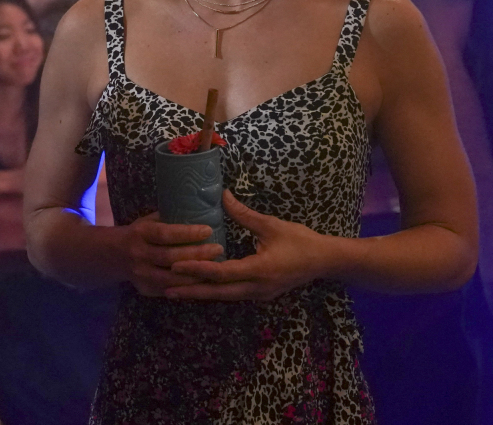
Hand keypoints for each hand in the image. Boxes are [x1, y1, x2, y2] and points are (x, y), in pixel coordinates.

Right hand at [118, 213, 223, 296]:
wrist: (113, 256)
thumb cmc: (138, 234)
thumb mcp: (147, 222)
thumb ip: (168, 220)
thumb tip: (198, 211)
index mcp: (139, 234)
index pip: (165, 234)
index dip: (187, 233)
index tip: (208, 230)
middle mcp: (139, 255)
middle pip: (171, 258)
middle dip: (197, 254)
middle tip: (218, 249)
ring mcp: (141, 275)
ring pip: (172, 279)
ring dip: (196, 274)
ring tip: (216, 267)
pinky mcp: (146, 289)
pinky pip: (171, 290)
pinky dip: (188, 287)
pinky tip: (204, 281)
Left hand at [166, 191, 330, 300]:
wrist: (326, 261)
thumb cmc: (301, 241)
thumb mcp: (272, 225)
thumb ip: (244, 214)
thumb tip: (222, 195)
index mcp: (259, 270)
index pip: (221, 273)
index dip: (197, 269)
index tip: (175, 266)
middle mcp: (257, 287)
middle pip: (218, 292)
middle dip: (192, 290)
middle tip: (166, 289)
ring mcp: (259, 294)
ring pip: (225, 296)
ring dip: (202, 293)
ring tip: (177, 291)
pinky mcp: (261, 293)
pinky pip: (233, 294)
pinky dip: (216, 291)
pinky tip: (202, 287)